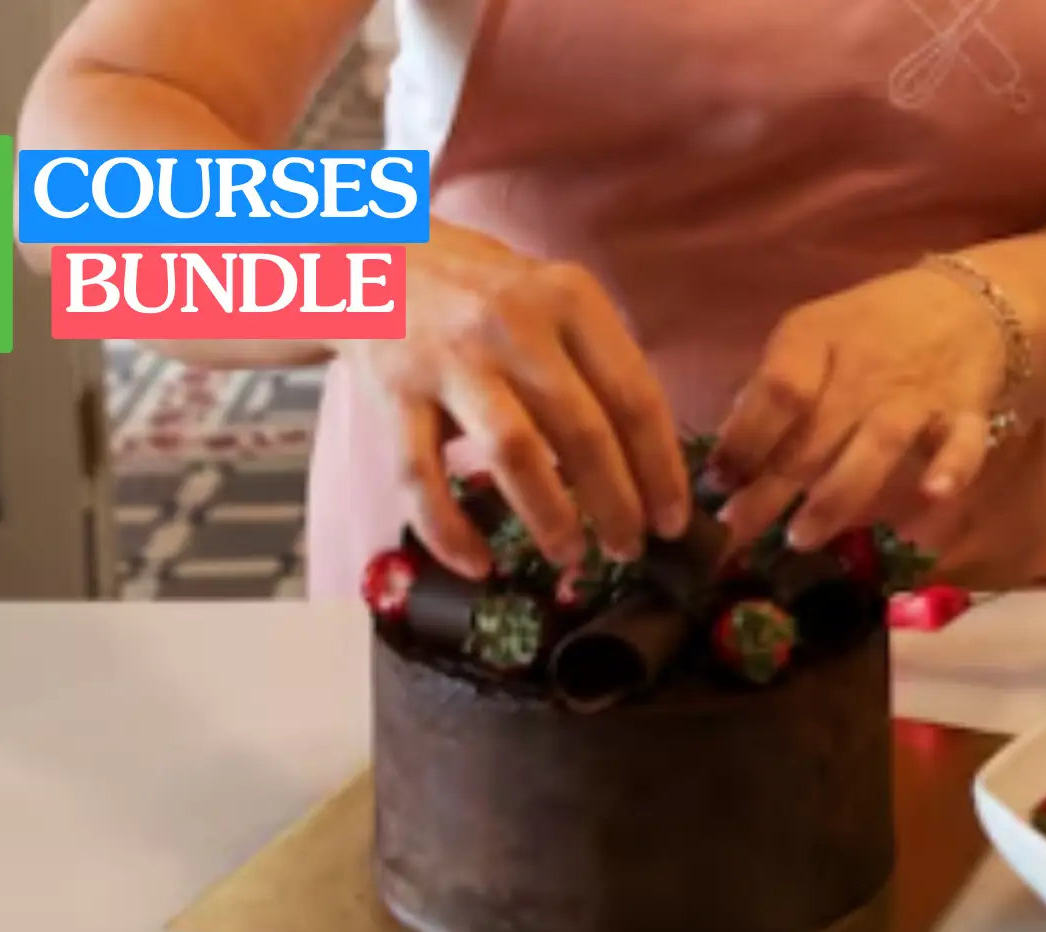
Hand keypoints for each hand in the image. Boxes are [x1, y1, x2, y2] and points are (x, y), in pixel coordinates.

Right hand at [341, 219, 689, 577]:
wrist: (372, 254)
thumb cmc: (483, 293)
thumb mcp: (553, 300)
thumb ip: (598, 366)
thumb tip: (651, 469)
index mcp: (569, 300)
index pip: (635, 397)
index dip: (661, 469)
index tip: (673, 520)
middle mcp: (513, 324)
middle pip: (583, 431)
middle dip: (616, 505)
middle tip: (630, 549)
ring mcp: (451, 358)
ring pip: (514, 452)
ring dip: (550, 516)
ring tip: (571, 556)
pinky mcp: (395, 392)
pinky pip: (420, 475)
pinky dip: (447, 528)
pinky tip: (476, 564)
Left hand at [708, 266, 1008, 552]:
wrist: (968, 303)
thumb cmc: (873, 327)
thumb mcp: (813, 334)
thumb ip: (774, 387)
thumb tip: (729, 447)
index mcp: (819, 338)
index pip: (777, 390)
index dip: (744, 438)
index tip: (716, 481)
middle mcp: (866, 368)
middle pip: (814, 434)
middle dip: (770, 489)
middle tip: (736, 531)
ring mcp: (917, 394)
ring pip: (876, 446)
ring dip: (836, 496)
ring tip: (800, 538)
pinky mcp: (965, 414)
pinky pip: (962, 444)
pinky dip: (951, 468)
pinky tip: (931, 495)